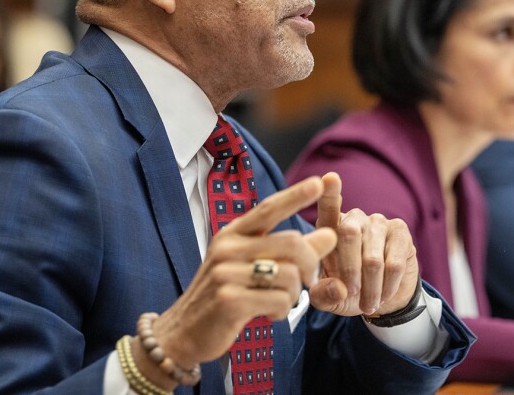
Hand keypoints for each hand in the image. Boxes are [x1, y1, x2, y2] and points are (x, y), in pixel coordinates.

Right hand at [139, 176, 338, 385]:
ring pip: (289, 275)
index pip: (268, 209)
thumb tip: (330, 234)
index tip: (319, 182)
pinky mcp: (229, 300)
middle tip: (308, 279)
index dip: (295, 195)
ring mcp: (226, 273)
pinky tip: (269, 315)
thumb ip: (291, 250)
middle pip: (291, 242)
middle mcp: (227, 248)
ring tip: (280, 302)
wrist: (183, 331)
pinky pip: (279, 301)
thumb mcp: (252, 266)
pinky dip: (282, 311)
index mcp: (232, 234)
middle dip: (310, 263)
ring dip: (294, 294)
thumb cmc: (224, 294)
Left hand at [308, 172, 419, 316]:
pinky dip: (387, 286)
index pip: (328, 208)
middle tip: (352, 295)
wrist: (383, 298)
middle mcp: (353, 218)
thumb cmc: (347, 292)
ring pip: (372, 259)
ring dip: (370, 288)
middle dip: (349, 273)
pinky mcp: (400, 231)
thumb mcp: (329, 298)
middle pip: (349, 236)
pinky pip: (393, 264)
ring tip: (368, 303)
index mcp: (329, 229)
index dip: (330, 193)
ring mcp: (378, 222)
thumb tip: (338, 287)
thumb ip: (323, 294)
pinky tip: (384, 293)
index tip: (329, 178)